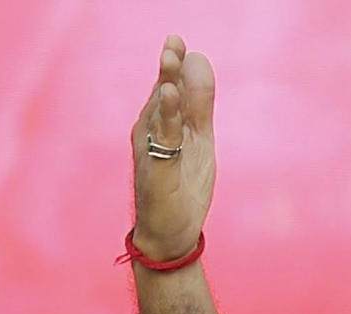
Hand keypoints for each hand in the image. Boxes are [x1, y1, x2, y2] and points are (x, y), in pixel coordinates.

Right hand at [131, 36, 216, 265]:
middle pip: (162, 90)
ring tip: (171, 56)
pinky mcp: (158, 168)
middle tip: (174, 40)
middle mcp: (151, 130)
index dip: (178, 64)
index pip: (170, 84)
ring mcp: (152, 149)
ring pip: (160, 109)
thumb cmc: (182, 187)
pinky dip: (167, 116)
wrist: (171, 235)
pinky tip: (169, 96)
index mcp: (163, 121)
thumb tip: (199, 61)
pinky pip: (164, 138)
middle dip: (168, 65)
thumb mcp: (199, 140)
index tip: (180, 44)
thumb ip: (199, 105)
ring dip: (166, 82)